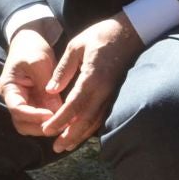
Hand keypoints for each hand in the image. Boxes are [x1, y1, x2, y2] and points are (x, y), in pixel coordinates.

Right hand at [0, 21, 64, 134]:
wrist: (30, 43)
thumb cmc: (31, 49)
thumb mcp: (38, 63)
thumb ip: (45, 85)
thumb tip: (56, 110)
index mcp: (9, 88)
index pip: (17, 108)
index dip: (33, 115)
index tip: (51, 115)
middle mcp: (14, 100)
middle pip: (22, 123)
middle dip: (40, 126)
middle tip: (61, 124)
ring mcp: (24, 103)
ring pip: (30, 125)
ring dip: (46, 127)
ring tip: (65, 124)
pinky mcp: (35, 104)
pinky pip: (40, 119)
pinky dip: (51, 122)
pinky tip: (66, 120)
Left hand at [38, 14, 145, 153]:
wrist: (132, 31)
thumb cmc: (102, 34)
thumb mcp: (77, 45)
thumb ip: (63, 69)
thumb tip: (51, 90)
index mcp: (92, 76)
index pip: (74, 104)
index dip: (60, 120)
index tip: (46, 130)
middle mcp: (104, 88)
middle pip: (86, 118)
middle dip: (70, 135)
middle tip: (56, 148)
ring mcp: (112, 92)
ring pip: (96, 119)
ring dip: (81, 135)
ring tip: (66, 146)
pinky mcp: (116, 92)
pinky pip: (103, 114)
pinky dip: (92, 127)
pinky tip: (82, 133)